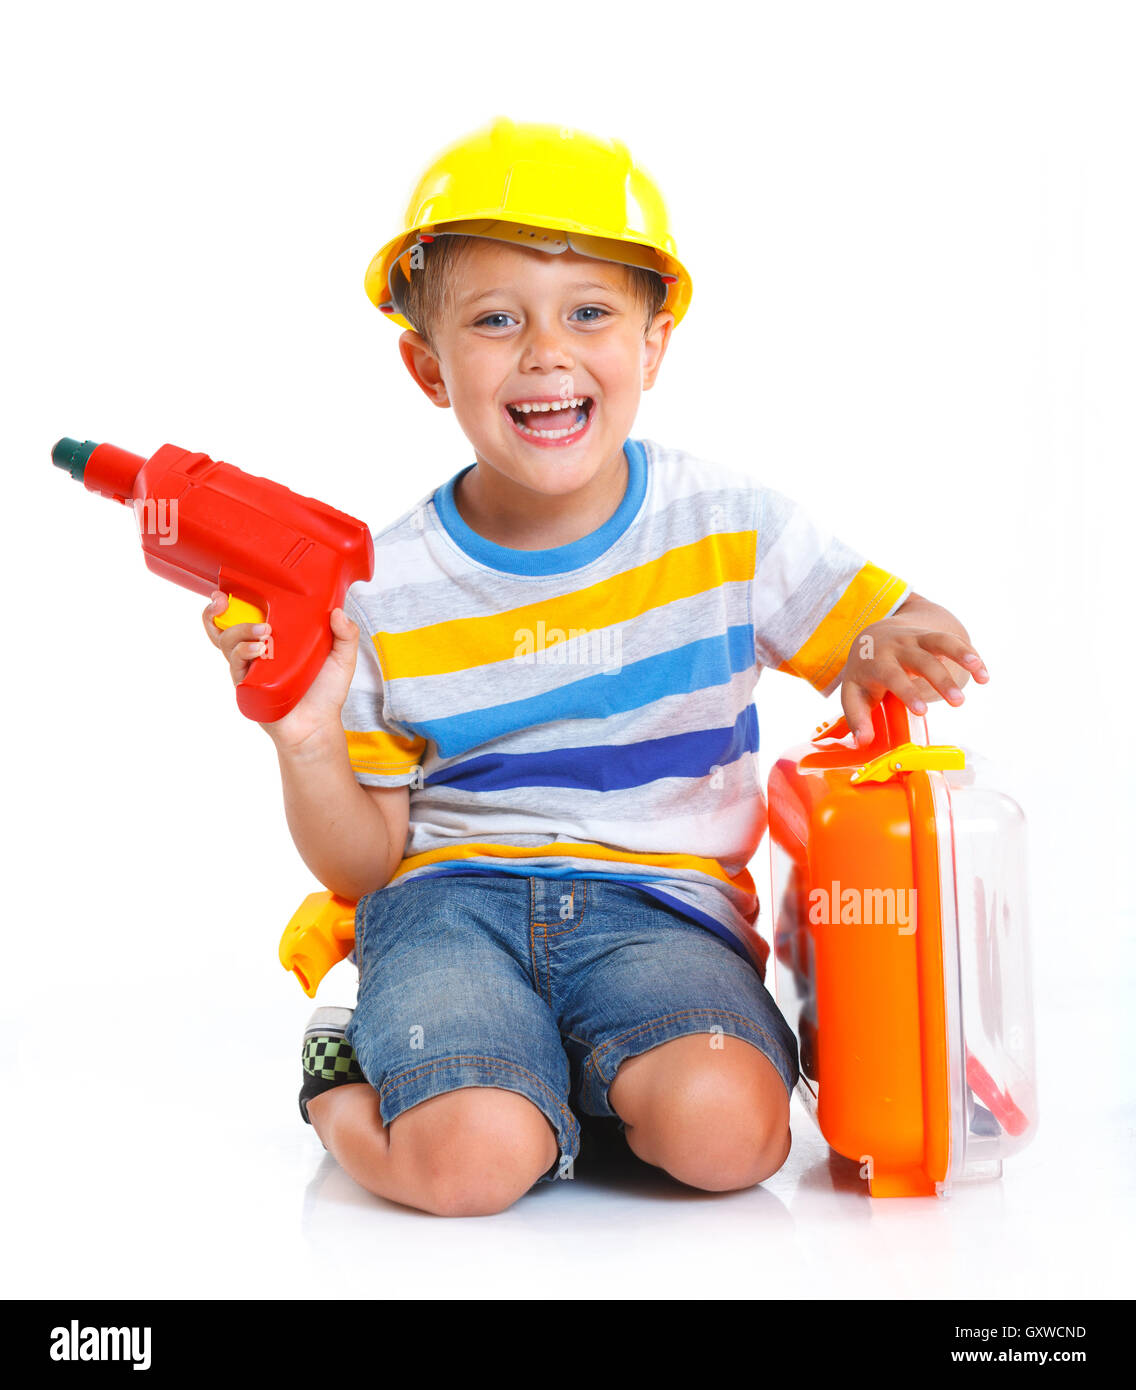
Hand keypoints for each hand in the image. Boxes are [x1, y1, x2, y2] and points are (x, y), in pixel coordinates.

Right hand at [201, 593, 360, 750]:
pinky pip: (235, 666)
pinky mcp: (247, 686)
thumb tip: (337, 611)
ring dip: (241, 631)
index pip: (247, 612)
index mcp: (275, 636)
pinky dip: (243, 654)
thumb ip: (346, 634)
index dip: (234, 598)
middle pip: (226, 625)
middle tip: (226, 600)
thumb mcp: (342, 659)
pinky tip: (259, 651)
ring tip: (264, 633)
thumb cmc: (326, 693)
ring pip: (227, 642)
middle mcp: (257, 649)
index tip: (230, 589)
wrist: (319, 726)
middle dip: (218, 610)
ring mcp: (250, 668)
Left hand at [840, 624, 989, 747]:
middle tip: (958, 703)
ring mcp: (917, 638)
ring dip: (962, 656)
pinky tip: (984, 675)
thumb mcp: (854, 694)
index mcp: (876, 662)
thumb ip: (857, 718)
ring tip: (980, 674)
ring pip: (941, 642)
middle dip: (941, 679)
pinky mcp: (934, 635)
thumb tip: (862, 742)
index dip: (908, 692)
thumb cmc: (866, 673)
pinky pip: (954, 641)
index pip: (893, 676)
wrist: (874, 635)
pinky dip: (971, 655)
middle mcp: (898, 647)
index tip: (922, 711)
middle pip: (921, 660)